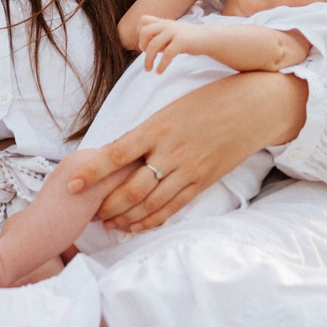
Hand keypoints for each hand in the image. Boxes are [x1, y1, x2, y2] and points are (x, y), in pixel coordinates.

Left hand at [89, 70, 307, 232]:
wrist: (254, 107)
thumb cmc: (209, 101)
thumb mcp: (170, 109)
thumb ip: (145, 132)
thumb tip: (116, 152)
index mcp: (157, 128)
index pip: (116, 154)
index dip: (92, 173)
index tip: (72, 185)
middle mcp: (171, 152)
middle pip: (131, 188)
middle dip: (106, 205)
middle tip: (88, 214)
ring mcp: (189, 170)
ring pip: (151, 203)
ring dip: (126, 217)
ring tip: (108, 224)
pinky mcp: (204, 181)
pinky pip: (175, 207)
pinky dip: (154, 219)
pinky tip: (138, 226)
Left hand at [129, 14, 203, 72]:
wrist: (208, 38)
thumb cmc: (188, 39)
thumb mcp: (171, 35)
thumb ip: (157, 39)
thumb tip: (140, 46)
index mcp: (163, 22)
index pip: (143, 20)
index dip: (139, 33)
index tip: (143, 45)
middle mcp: (167, 25)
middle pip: (144, 31)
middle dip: (143, 45)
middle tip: (147, 56)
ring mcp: (174, 32)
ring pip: (153, 44)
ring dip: (148, 59)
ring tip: (148, 69)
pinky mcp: (181, 42)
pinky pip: (166, 54)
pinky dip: (161, 65)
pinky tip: (159, 72)